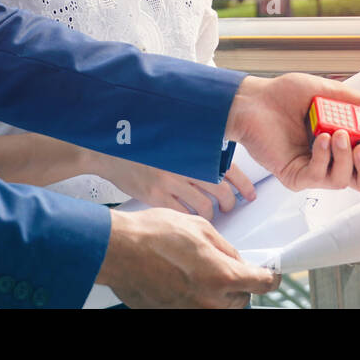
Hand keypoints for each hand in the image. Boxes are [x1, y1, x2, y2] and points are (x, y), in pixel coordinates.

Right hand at [92, 155, 257, 219]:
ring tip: (211, 214)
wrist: (109, 149)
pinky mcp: (156, 196)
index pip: (228, 168)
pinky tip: (191, 217)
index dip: (243, 184)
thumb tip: (222, 168)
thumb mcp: (173, 141)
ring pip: (204, 206)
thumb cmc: (143, 146)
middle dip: (229, 202)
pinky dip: (191, 218)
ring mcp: (169, 181)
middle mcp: (184, 164)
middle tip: (229, 206)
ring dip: (212, 213)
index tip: (249, 193)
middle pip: (220, 190)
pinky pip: (183, 213)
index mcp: (192, 149)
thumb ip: (196, 152)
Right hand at [95, 207, 279, 307]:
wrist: (117, 252)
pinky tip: (180, 279)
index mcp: (223, 277)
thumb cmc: (152, 235)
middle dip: (237, 283)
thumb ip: (224, 247)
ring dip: (216, 293)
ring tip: (196, 271)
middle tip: (221, 265)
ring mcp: (191, 312)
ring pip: (219, 307)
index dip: (270, 276)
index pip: (262, 284)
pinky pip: (195, 308)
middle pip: (241, 298)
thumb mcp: (199, 228)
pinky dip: (194, 297)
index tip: (270, 274)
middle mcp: (211, 302)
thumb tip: (235, 258)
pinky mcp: (173, 315)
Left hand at [225, 72, 359, 193]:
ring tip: (337, 133)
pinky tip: (320, 139)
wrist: (255, 100)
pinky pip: (319, 176)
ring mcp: (315, 172)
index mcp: (346, 146)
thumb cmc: (290, 96)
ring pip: (344, 181)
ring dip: (346, 158)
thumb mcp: (334, 93)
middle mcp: (333, 163)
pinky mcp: (296, 177)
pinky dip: (324, 157)